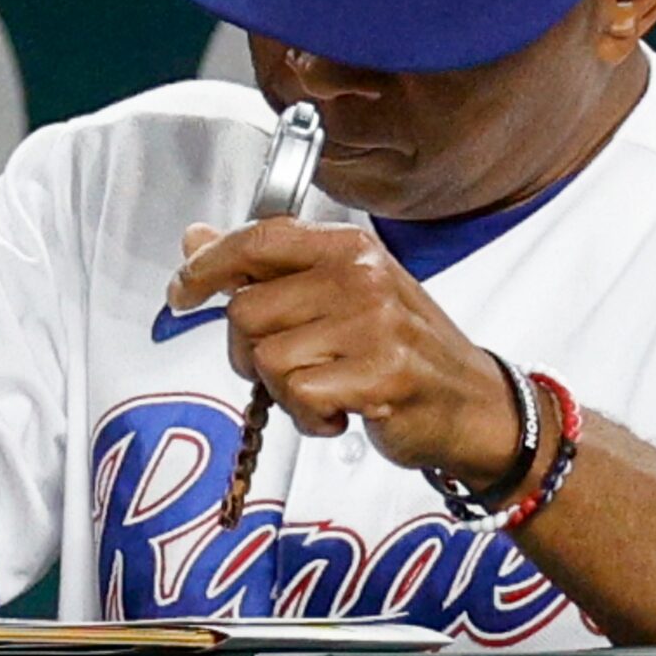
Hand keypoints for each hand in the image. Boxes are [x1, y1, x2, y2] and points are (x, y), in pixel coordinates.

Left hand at [166, 216, 518, 484]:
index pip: (255, 239)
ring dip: (284, 390)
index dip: (205, 267)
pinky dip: (308, 417)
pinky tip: (341, 411)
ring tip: (327, 388)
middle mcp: (359, 276)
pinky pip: (299, 397)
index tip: (182, 292)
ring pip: (266, 359)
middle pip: (246, 311)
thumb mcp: (339, 292)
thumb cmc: (400, 346)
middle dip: (249, 351)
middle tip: (291, 366)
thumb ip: (266, 266)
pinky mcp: (379, 375)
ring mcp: (373, 325)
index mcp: (347, 246)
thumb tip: (195, 238)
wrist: (473, 403)